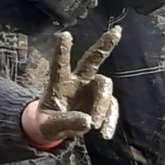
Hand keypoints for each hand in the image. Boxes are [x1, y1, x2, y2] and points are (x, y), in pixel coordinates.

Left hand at [28, 27, 120, 141]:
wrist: (55, 130)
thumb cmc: (48, 122)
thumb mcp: (49, 126)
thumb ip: (65, 122)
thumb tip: (88, 121)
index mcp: (58, 82)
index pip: (60, 64)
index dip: (62, 50)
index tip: (65, 35)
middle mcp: (77, 81)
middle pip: (92, 59)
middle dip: (104, 45)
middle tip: (116, 31)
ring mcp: (90, 90)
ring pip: (104, 86)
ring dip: (102, 105)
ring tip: (94, 125)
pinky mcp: (101, 102)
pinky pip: (111, 106)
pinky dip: (110, 120)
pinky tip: (103, 133)